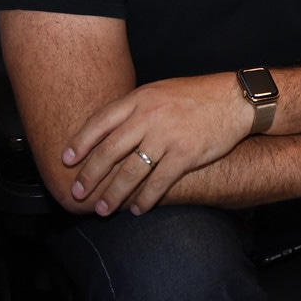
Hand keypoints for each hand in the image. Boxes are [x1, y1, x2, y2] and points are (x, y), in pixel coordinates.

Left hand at [62, 73, 252, 216]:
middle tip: (77, 193)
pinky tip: (138, 208)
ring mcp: (168, 135)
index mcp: (141, 98)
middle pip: (109, 151)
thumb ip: (135, 108)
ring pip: (131, 171)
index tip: (66, 160)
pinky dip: (145, 198)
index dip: (80, 143)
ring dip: (114, 194)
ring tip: (103, 209)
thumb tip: (107, 130)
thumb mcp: (160, 92)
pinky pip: (159, 182)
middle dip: (90, 176)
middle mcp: (150, 116)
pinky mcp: (187, 153)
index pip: (100, 121)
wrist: (234, 99)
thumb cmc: (196, 96)